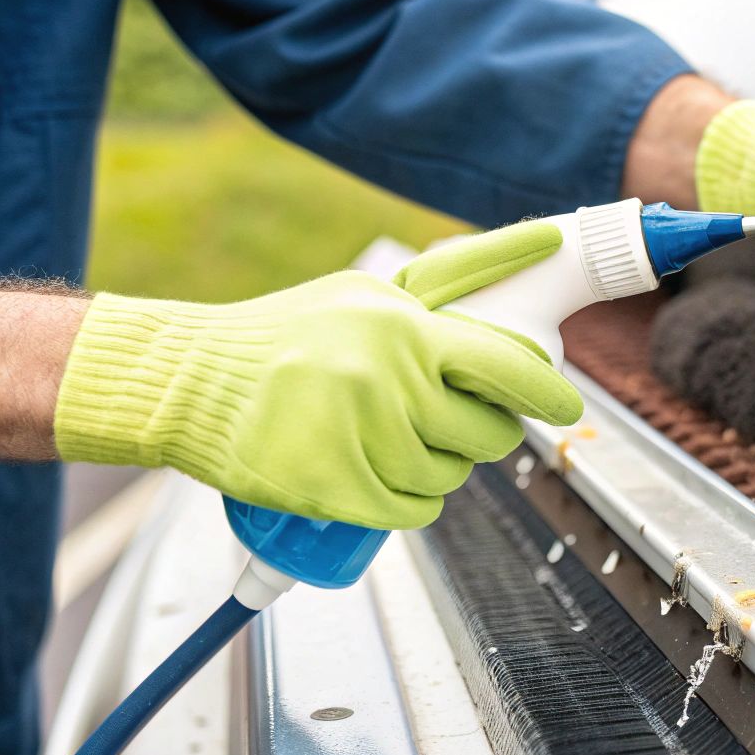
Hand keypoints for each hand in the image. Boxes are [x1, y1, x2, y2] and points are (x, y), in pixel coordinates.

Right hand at [53, 222, 582, 528]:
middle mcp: (386, 379)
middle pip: (486, 433)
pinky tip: (381, 480)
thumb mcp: (371, 293)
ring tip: (392, 441)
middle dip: (483, 435)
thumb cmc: (285, 336)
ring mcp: (357, 434)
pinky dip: (408, 504)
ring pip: (447, 476)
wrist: (188, 382)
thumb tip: (544, 242)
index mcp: (404, 328)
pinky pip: (411, 512)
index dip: (547, 392)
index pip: (506, 364)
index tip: (566, 405)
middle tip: (453, 424)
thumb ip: (455, 279)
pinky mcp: (330, 486)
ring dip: (436, 470)